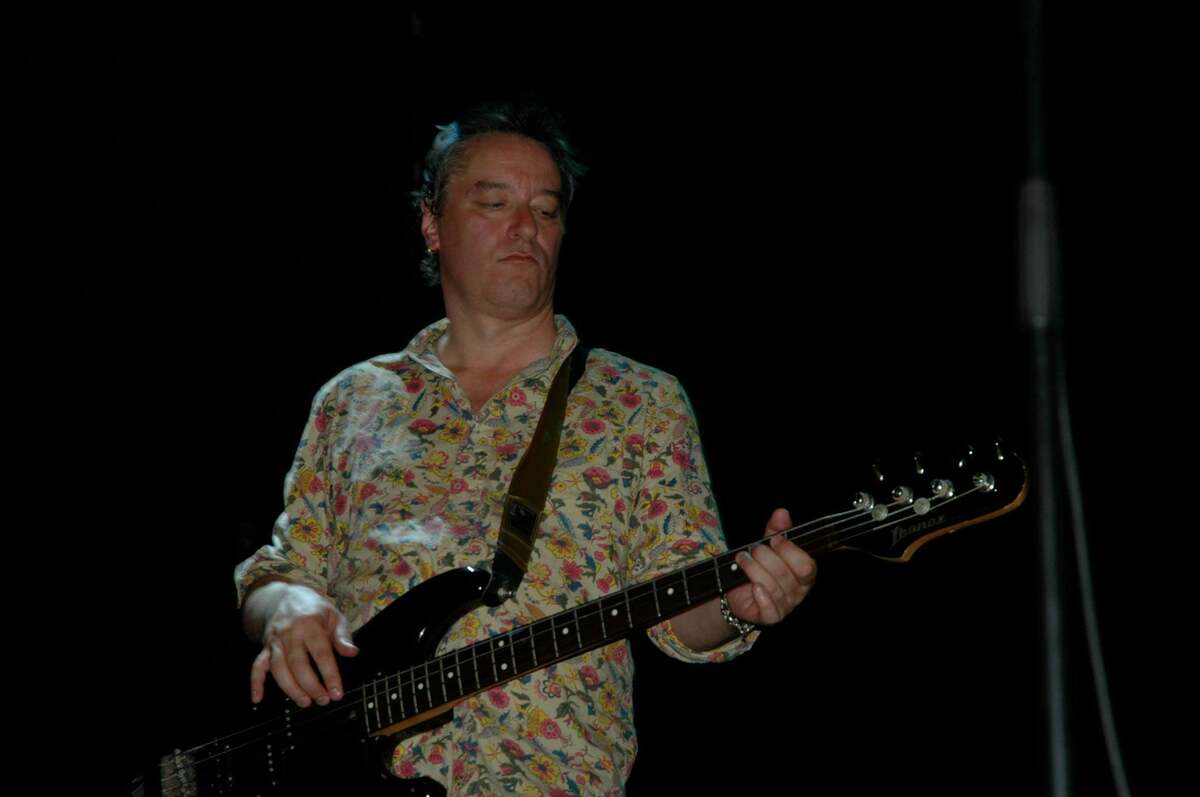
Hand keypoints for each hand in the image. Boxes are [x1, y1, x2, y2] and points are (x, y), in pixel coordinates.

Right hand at [247, 582, 358, 706]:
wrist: (286, 597)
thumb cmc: (315, 609)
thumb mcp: (335, 616)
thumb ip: (343, 636)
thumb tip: (352, 653)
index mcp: (310, 624)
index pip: (321, 654)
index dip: (329, 676)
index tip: (337, 693)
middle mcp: (290, 633)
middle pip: (298, 665)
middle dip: (311, 686)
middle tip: (323, 700)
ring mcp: (275, 641)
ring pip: (279, 669)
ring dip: (291, 689)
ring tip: (305, 702)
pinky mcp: (265, 647)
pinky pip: (257, 666)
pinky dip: (255, 683)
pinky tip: (257, 699)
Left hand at [725, 508, 815, 625]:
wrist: (739, 592)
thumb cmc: (759, 567)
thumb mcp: (767, 546)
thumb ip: (775, 530)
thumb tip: (782, 512)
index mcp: (804, 573)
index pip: (806, 564)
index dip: (789, 550)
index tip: (774, 539)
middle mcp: (799, 591)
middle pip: (786, 573)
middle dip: (766, 557)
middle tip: (753, 550)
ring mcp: (787, 605)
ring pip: (772, 586)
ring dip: (753, 569)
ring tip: (742, 559)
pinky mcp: (772, 617)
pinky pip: (770, 610)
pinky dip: (762, 597)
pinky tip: (754, 587)